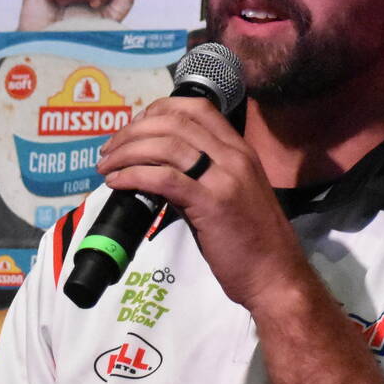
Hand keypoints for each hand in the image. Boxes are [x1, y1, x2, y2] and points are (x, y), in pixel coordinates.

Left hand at [94, 95, 313, 315]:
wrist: (276, 276)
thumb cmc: (254, 243)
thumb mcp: (231, 196)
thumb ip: (201, 178)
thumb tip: (158, 172)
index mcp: (240, 150)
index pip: (196, 108)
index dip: (157, 110)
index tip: (134, 128)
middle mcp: (234, 155)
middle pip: (174, 122)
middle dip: (133, 131)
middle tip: (110, 150)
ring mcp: (225, 177)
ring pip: (165, 146)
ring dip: (127, 152)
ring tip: (107, 167)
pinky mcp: (212, 203)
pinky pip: (164, 178)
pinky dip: (134, 176)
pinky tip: (117, 183)